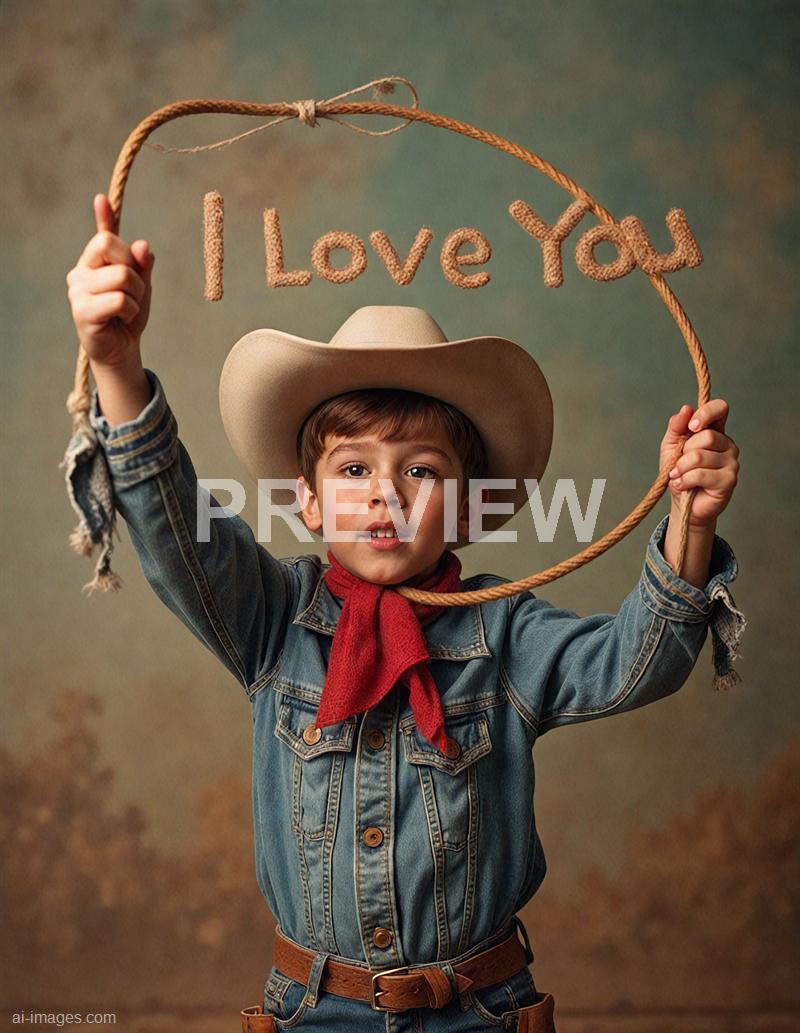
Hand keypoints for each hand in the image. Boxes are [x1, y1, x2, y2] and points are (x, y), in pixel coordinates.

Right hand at [65, 193, 154, 368]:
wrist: (122, 350)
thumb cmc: (129, 315)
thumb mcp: (141, 285)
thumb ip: (141, 265)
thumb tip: (142, 244)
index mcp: (92, 262)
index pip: (102, 236)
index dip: (105, 219)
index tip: (102, 199)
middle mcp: (79, 273)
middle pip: (110, 246)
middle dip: (134, 267)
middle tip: (135, 290)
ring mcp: (77, 292)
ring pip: (122, 276)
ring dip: (137, 294)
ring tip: (129, 308)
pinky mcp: (82, 312)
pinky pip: (119, 299)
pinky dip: (131, 309)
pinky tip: (123, 318)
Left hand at [659, 400, 739, 526]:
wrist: (682, 503)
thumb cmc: (679, 472)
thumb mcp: (671, 446)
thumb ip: (676, 426)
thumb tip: (686, 409)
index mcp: (715, 431)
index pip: (720, 408)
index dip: (706, 413)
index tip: (691, 427)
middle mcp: (728, 445)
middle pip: (706, 437)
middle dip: (684, 452)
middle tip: (678, 464)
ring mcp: (732, 462)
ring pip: (699, 457)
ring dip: (680, 469)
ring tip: (677, 476)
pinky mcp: (729, 480)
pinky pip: (700, 474)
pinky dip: (684, 480)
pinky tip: (682, 485)